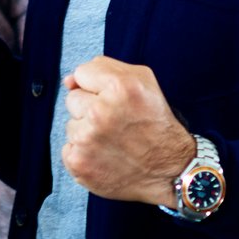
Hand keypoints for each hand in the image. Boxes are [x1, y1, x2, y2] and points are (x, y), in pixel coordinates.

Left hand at [59, 56, 194, 206]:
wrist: (170, 170)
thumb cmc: (155, 123)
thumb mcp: (143, 81)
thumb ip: (104, 68)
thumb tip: (68, 80)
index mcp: (119, 87)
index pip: (81, 73)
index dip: (97, 86)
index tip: (112, 99)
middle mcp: (100, 112)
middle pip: (73, 98)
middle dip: (90, 108)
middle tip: (115, 122)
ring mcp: (87, 140)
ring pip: (71, 125)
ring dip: (87, 132)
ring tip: (112, 141)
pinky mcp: (79, 163)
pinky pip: (68, 149)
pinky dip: (83, 153)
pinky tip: (104, 156)